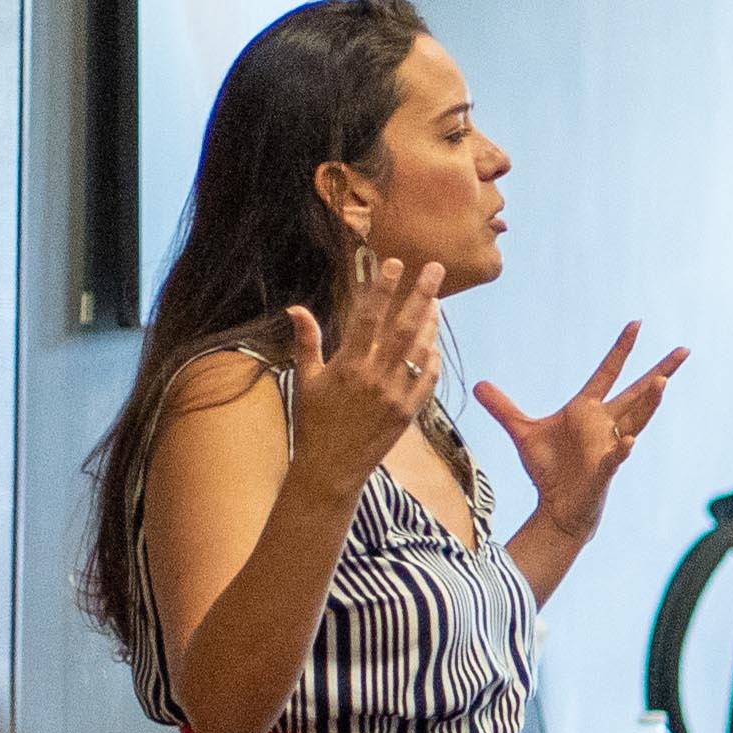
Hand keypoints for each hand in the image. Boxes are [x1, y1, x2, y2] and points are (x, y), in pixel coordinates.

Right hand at [275, 248, 446, 481]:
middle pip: (404, 328)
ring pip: (420, 351)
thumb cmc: (313, 422)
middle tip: (436, 270)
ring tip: (436, 301)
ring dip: (430, 323)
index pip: (368, 318)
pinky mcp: (408, 413)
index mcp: (348, 365)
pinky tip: (434, 344)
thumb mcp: (306, 380)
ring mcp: (396, 395)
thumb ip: (307, 342)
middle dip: (421, 295)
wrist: (331, 468)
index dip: (382, 289)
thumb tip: (296, 308)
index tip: (395, 264)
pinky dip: (433, 360)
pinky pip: (427, 381)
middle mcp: (375, 377)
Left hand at [472, 322, 686, 548]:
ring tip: (662, 383)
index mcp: (587, 410)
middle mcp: (604, 424)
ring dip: (649, 403)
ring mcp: (608, 446)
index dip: (621, 349)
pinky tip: (629, 441)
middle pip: (637, 393)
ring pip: (636, 420)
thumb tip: (478, 385)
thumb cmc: (549, 470)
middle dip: (660, 371)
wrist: (556, 507)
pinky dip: (621, 450)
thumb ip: (503, 407)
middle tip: (683, 350)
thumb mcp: (522, 432)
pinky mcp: (603, 471)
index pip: (608, 372)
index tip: (636, 324)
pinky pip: (615, 457)